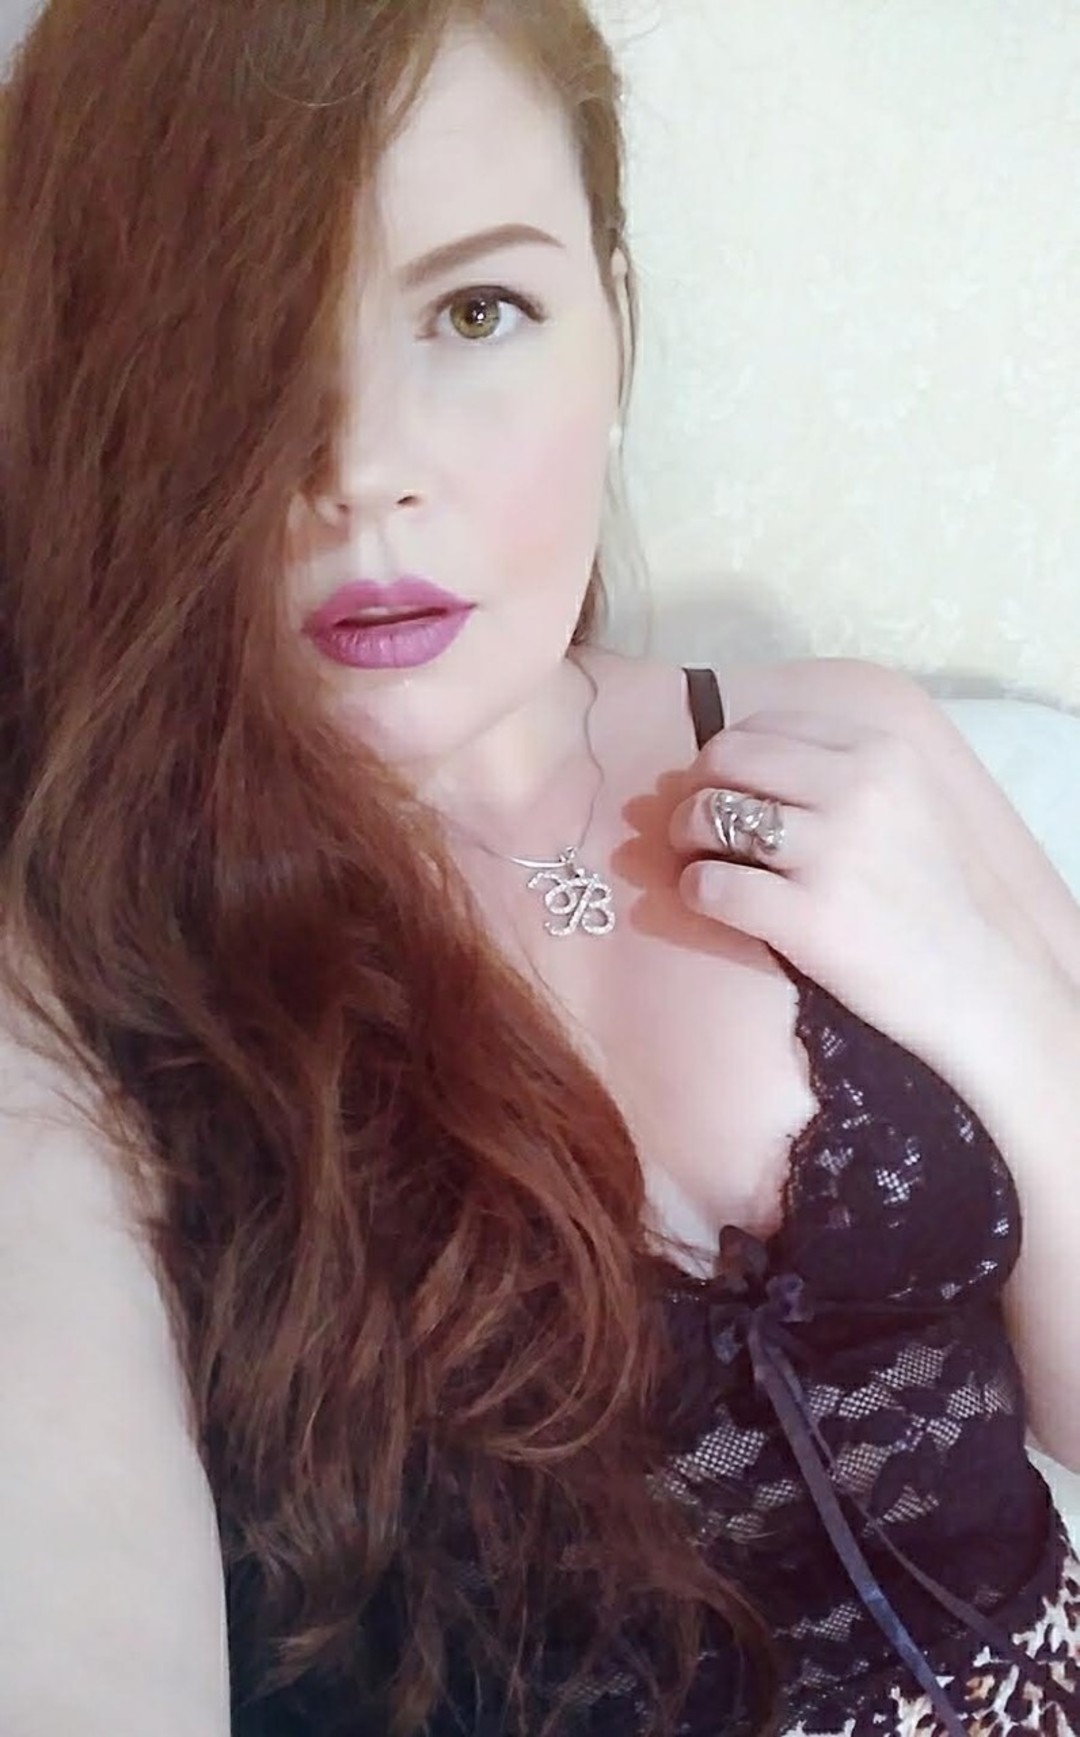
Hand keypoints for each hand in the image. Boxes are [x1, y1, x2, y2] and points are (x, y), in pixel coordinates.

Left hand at [668, 708, 1043, 1073]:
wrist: (973, 981)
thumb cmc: (932, 894)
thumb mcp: (909, 801)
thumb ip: (842, 769)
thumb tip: (742, 757)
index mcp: (880, 753)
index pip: (764, 726)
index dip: (726, 755)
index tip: (722, 785)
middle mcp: (855, 790)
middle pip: (726, 759)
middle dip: (695, 788)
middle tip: (694, 824)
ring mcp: (830, 854)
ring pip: (710, 816)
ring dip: (686, 838)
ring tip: (698, 860)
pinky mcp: (806, 918)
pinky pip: (711, 886)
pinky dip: (695, 891)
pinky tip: (710, 900)